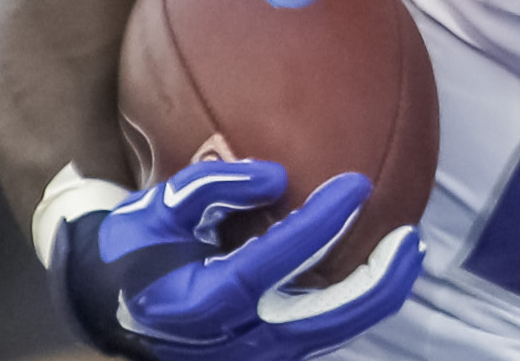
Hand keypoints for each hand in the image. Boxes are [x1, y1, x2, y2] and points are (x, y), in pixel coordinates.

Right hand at [40, 159, 423, 358]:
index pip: (271, 264)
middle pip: (319, 322)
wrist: (110, 303)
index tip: (358, 185)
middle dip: (373, 284)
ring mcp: (250, 354)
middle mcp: (229, 339)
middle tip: (409, 239)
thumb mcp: (157, 208)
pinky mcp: (264, 355)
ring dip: (374, 297)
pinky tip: (379, 269)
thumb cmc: (136, 246)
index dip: (318, 225)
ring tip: (408, 251)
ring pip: (328, 335)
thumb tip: (277, 177)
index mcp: (198, 301)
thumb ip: (211, 187)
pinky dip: (355, 304)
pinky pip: (320, 334)